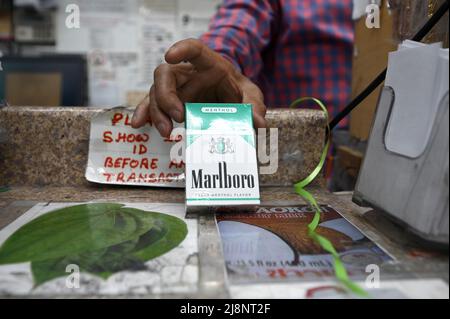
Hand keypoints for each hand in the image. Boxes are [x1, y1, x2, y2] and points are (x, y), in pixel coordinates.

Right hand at [131, 39, 266, 136]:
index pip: (193, 50)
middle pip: (165, 75)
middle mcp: (186, 74)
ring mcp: (176, 90)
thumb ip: (254, 106)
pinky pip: (152, 107)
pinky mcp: (170, 104)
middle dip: (166, 96)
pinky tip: (139, 125)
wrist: (231, 100)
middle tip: (178, 116)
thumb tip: (257, 122)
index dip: (180, 50)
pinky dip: (145, 115)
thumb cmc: (238, 92)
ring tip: (167, 132)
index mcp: (208, 64)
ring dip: (157, 112)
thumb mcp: (251, 96)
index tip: (169, 55)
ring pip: (155, 93)